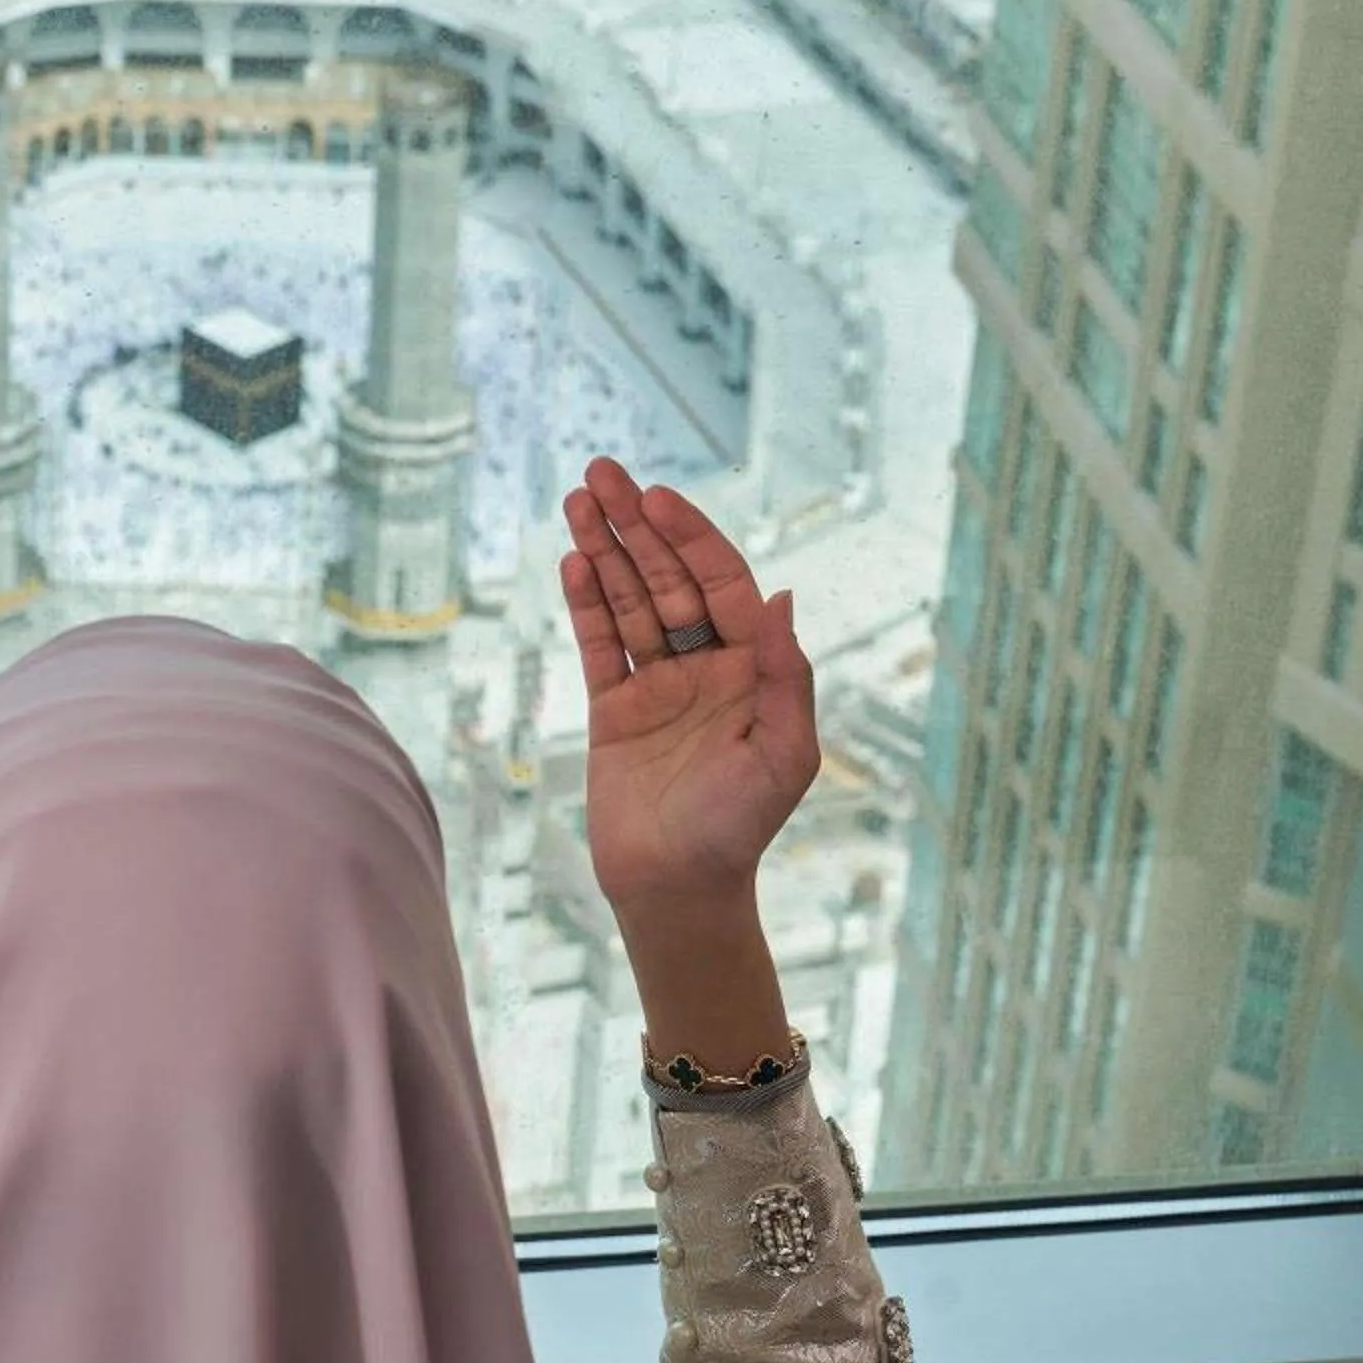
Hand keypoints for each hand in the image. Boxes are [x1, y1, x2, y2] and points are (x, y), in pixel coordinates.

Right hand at [557, 457, 818, 915]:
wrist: (678, 888)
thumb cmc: (741, 827)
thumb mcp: (785, 753)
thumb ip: (787, 675)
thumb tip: (783, 595)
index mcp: (756, 668)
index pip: (722, 584)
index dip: (691, 538)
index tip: (658, 499)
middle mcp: (709, 665)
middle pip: (669, 579)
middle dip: (638, 525)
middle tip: (602, 475)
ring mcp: (659, 684)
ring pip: (628, 603)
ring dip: (605, 551)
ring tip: (577, 502)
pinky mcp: (614, 710)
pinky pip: (600, 645)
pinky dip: (587, 603)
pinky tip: (574, 562)